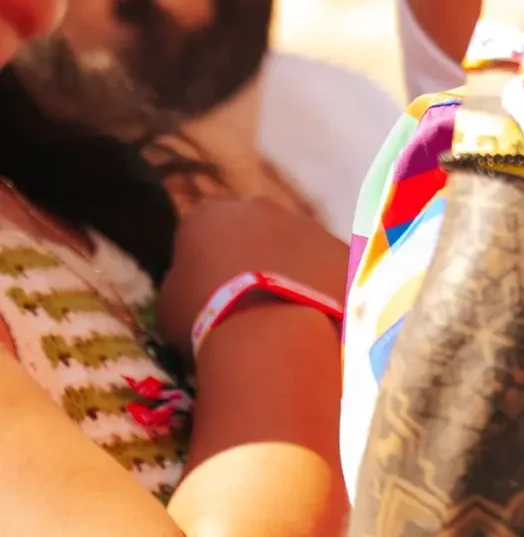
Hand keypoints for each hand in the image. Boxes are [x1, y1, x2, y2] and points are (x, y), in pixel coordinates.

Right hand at [157, 196, 349, 353]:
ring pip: (293, 244)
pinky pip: (326, 264)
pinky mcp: (339, 245)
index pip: (202, 230)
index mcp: (209, 216)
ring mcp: (306, 223)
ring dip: (288, 269)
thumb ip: (182, 281)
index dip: (203, 262)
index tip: (205, 292)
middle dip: (250, 256)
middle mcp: (260, 207)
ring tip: (282, 314)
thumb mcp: (169, 305)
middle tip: (247, 301)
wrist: (273, 331)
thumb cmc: (206, 319)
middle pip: (252, 230)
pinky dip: (320, 284)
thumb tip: (193, 280)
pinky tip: (312, 315)